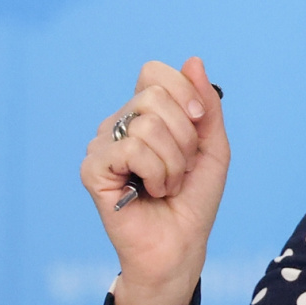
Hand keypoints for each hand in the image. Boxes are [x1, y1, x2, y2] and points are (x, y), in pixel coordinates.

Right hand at [80, 56, 229, 304]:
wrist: (181, 243)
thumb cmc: (194, 197)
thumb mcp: (212, 145)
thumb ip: (206, 105)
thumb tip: (193, 61)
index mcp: (144, 114)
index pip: (154, 72)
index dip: (183, 91)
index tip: (199, 120)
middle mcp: (119, 124)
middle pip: (154, 96)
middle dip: (184, 135)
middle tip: (182, 166)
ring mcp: (102, 145)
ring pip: (146, 125)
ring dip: (173, 162)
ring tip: (168, 184)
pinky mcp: (92, 169)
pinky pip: (132, 149)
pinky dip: (156, 172)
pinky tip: (150, 191)